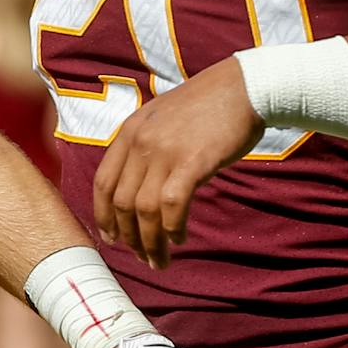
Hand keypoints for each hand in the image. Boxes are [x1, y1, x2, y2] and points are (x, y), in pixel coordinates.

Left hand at [94, 59, 260, 268]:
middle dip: (127, 236)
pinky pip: (171, 206)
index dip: (103, 214)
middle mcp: (140, 142)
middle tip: (140, 257)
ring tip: (159, 260)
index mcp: (129, 131)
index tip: (111, 237)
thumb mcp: (161, 118)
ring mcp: (164, 151)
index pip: (103, 182)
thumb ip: (145, 146)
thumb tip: (140, 186)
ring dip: (149, 241)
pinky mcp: (192, 161)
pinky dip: (172, 228)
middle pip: (121, 201)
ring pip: (143, 209)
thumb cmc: (208, 107)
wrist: (244, 87)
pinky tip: (179, 238)